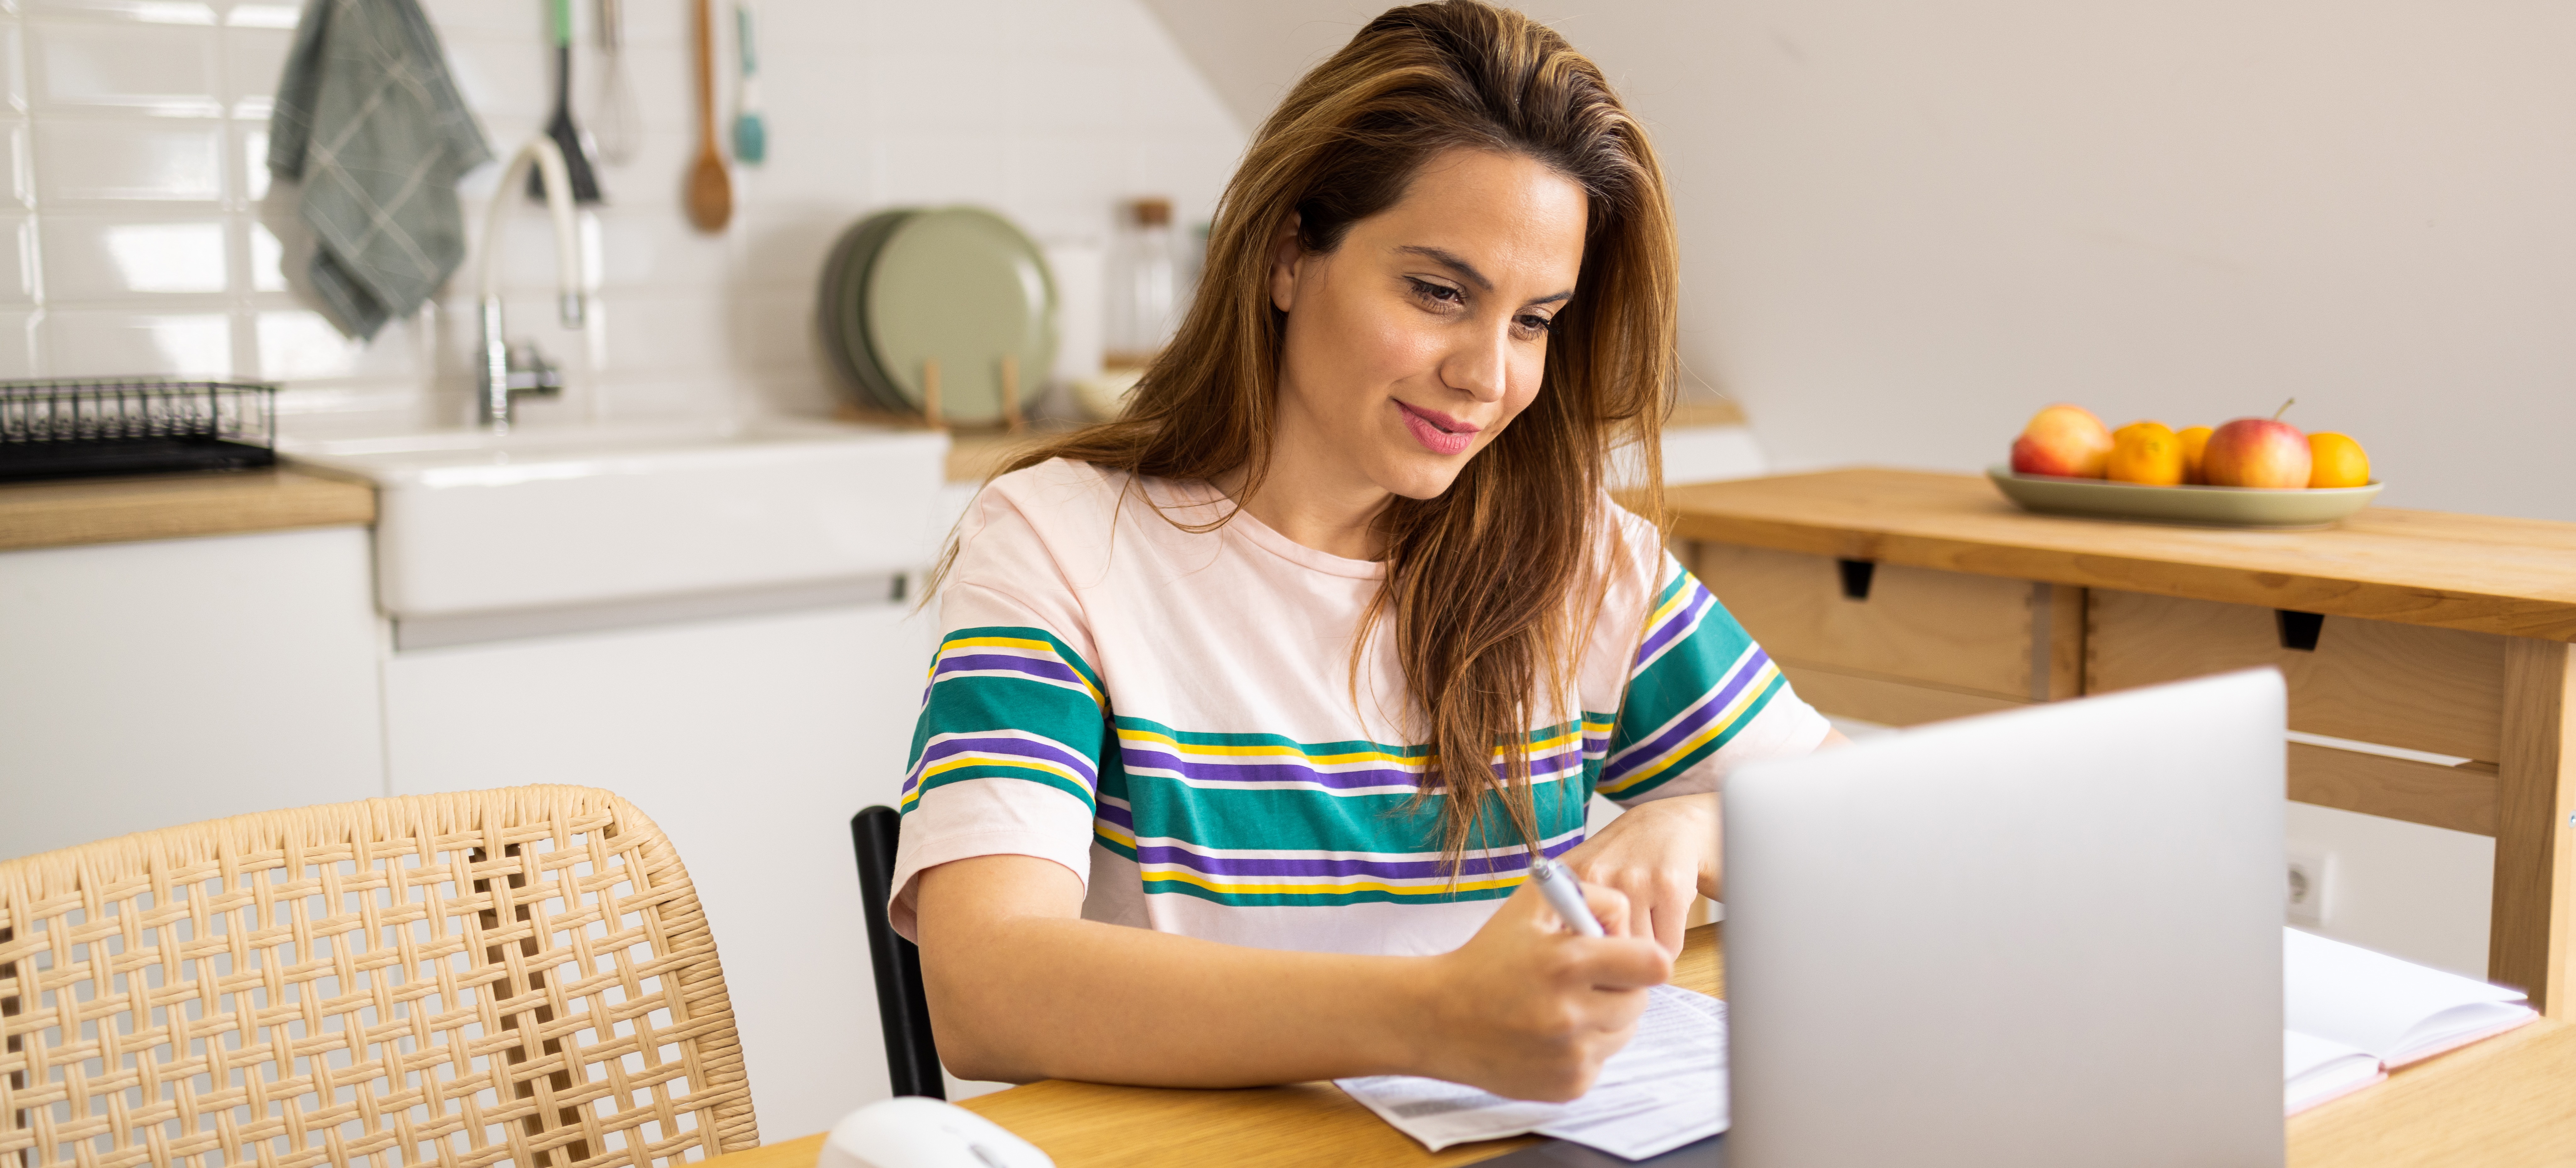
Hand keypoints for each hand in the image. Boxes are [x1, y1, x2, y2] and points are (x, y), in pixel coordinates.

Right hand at [1413, 877, 1670, 1100]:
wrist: (1439, 1018)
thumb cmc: (1487, 957)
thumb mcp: (1531, 904)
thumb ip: (1589, 897)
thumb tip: (1628, 922)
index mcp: (1567, 963)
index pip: (1654, 964)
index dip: (1642, 957)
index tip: (1623, 958)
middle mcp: (1572, 1014)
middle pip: (1640, 1001)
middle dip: (1619, 987)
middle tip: (1583, 980)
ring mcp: (1571, 1056)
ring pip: (1623, 1033)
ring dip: (1603, 1018)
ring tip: (1561, 1006)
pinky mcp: (1567, 1086)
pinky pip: (1601, 1062)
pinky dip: (1583, 1048)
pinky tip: (1549, 1035)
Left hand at [1557, 793, 1716, 957]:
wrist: (1666, 826)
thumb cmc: (1621, 862)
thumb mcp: (1583, 881)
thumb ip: (1569, 919)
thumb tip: (1575, 972)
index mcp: (1566, 879)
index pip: (1571, 947)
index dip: (1588, 956)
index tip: (1595, 946)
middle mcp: (1595, 876)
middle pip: (1606, 954)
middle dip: (1619, 955)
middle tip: (1627, 927)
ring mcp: (1633, 879)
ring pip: (1638, 954)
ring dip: (1646, 950)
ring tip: (1646, 916)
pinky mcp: (1668, 886)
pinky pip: (1669, 946)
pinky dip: (1670, 941)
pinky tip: (1664, 913)